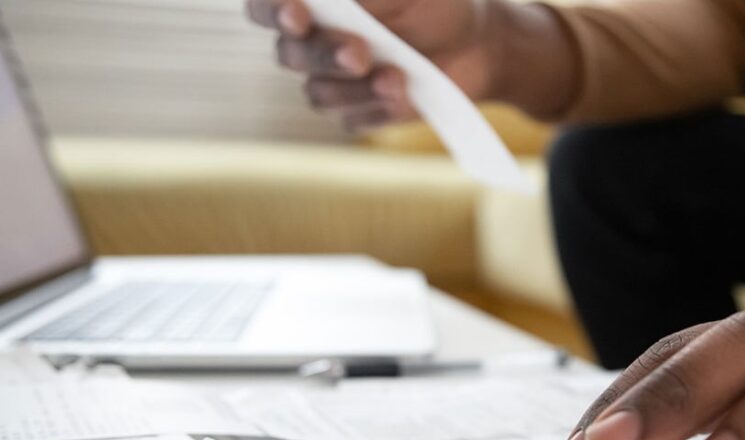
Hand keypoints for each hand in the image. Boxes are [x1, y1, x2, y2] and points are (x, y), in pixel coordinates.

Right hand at [246, 0, 496, 131]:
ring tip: (397, 77)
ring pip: (319, 94)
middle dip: (324, 55)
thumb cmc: (434, 2)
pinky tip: (406, 94)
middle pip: (290, 55)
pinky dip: (379, 108)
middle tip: (360, 54)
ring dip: (358, 88)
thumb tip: (334, 1)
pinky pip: (352, 119)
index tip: (297, 15)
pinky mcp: (358, 112)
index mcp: (315, 3)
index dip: (272, 10)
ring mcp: (334, 81)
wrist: (476, 45)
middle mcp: (314, 41)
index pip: (265, 7)